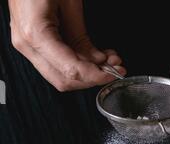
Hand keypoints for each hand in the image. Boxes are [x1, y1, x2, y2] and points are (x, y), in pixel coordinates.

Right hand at [8, 0, 125, 90]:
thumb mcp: (69, 2)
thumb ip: (81, 36)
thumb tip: (97, 60)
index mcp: (35, 33)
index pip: (70, 70)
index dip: (94, 76)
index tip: (112, 74)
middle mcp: (27, 45)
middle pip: (63, 80)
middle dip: (91, 79)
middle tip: (113, 70)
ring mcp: (27, 46)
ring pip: (60, 77)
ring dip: (86, 73)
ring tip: (108, 62)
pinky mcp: (32, 44)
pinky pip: (56, 64)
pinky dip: (77, 65)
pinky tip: (95, 58)